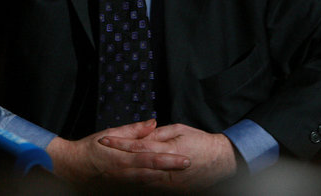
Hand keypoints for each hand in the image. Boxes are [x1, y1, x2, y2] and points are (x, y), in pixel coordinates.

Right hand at [45, 119, 190, 185]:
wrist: (71, 168)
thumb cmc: (89, 149)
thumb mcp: (109, 134)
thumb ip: (133, 130)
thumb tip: (153, 123)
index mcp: (122, 158)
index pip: (151, 158)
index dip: (169, 159)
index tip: (185, 158)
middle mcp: (124, 174)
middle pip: (154, 173)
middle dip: (172, 171)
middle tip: (189, 166)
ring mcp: (123, 185)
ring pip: (150, 184)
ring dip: (166, 181)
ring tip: (183, 177)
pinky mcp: (121, 190)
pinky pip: (141, 189)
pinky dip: (154, 187)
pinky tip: (165, 185)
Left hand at [98, 123, 237, 190]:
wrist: (222, 161)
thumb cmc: (202, 142)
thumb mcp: (180, 130)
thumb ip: (159, 133)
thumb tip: (144, 132)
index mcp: (167, 148)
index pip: (138, 144)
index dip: (120, 142)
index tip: (105, 139)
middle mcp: (166, 167)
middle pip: (136, 164)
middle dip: (117, 161)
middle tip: (98, 160)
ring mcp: (170, 182)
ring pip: (142, 180)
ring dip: (124, 177)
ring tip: (106, 173)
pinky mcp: (174, 190)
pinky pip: (153, 189)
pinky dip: (139, 186)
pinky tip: (127, 185)